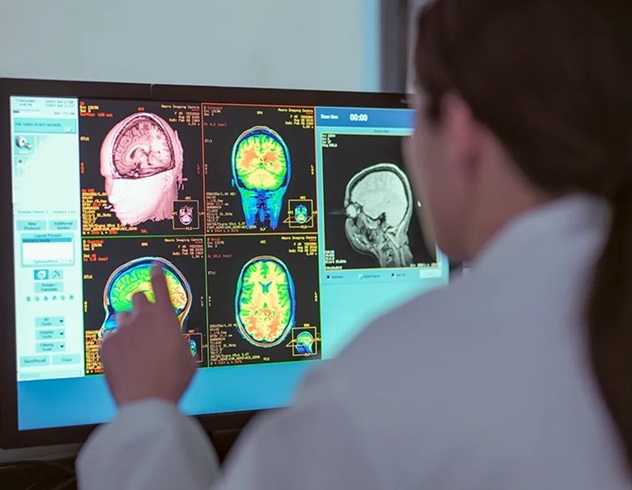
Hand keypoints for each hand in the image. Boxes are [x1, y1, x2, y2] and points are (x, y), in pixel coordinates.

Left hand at [100, 263, 195, 406]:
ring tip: (134, 347)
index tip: (154, 266)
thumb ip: (181, 344)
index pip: (160, 286)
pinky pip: (110, 338)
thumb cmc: (172, 382)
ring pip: (122, 317)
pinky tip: (124, 360)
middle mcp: (143, 318)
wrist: (146, 401)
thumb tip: (178, 344)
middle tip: (144, 321)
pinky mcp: (107, 345)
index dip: (157, 274)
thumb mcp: (189, 360)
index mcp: (167, 318)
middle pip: (138, 297)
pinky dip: (116, 345)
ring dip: (128, 326)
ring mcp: (123, 330)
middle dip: (142, 305)